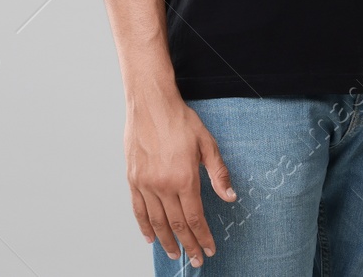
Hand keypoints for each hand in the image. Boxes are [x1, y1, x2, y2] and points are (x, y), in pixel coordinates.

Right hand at [125, 93, 237, 265]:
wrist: (150, 103)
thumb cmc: (180, 120)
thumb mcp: (207, 143)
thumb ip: (218, 173)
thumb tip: (230, 196)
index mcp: (184, 178)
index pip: (195, 217)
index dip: (203, 236)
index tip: (209, 249)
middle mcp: (163, 185)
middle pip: (176, 224)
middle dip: (188, 245)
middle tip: (196, 260)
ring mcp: (145, 183)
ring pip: (156, 221)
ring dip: (166, 241)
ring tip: (175, 254)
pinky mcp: (133, 178)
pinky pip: (138, 209)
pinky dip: (144, 226)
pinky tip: (150, 237)